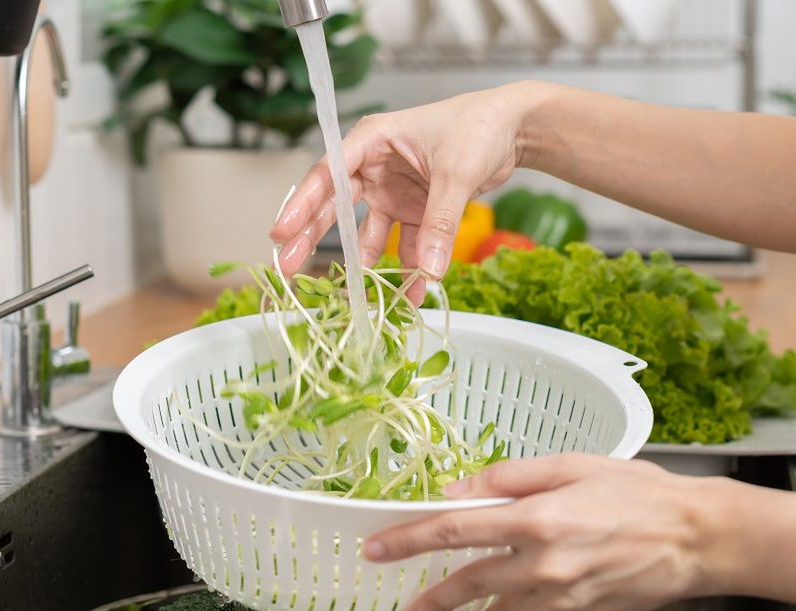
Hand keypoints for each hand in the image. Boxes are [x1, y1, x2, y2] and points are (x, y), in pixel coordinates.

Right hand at [271, 83, 539, 302]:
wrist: (513, 128)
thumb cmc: (478, 128)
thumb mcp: (455, 174)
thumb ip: (438, 222)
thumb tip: (427, 272)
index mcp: (372, 140)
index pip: (328, 174)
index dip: (303, 204)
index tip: (281, 232)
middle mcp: (375, 166)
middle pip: (337, 205)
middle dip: (314, 238)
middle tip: (289, 269)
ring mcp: (393, 190)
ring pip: (368, 231)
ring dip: (365, 264)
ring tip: (354, 297)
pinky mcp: (414, 208)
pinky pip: (403, 242)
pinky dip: (407, 267)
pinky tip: (411, 295)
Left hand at [361, 455, 737, 610]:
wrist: (698, 538)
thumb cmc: (640, 492)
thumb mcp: (573, 464)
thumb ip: (510, 476)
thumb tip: (460, 489)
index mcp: (537, 517)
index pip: (456, 530)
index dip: (410, 540)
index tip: (378, 548)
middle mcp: (543, 562)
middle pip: (468, 582)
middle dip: (429, 598)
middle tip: (404, 610)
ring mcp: (562, 595)